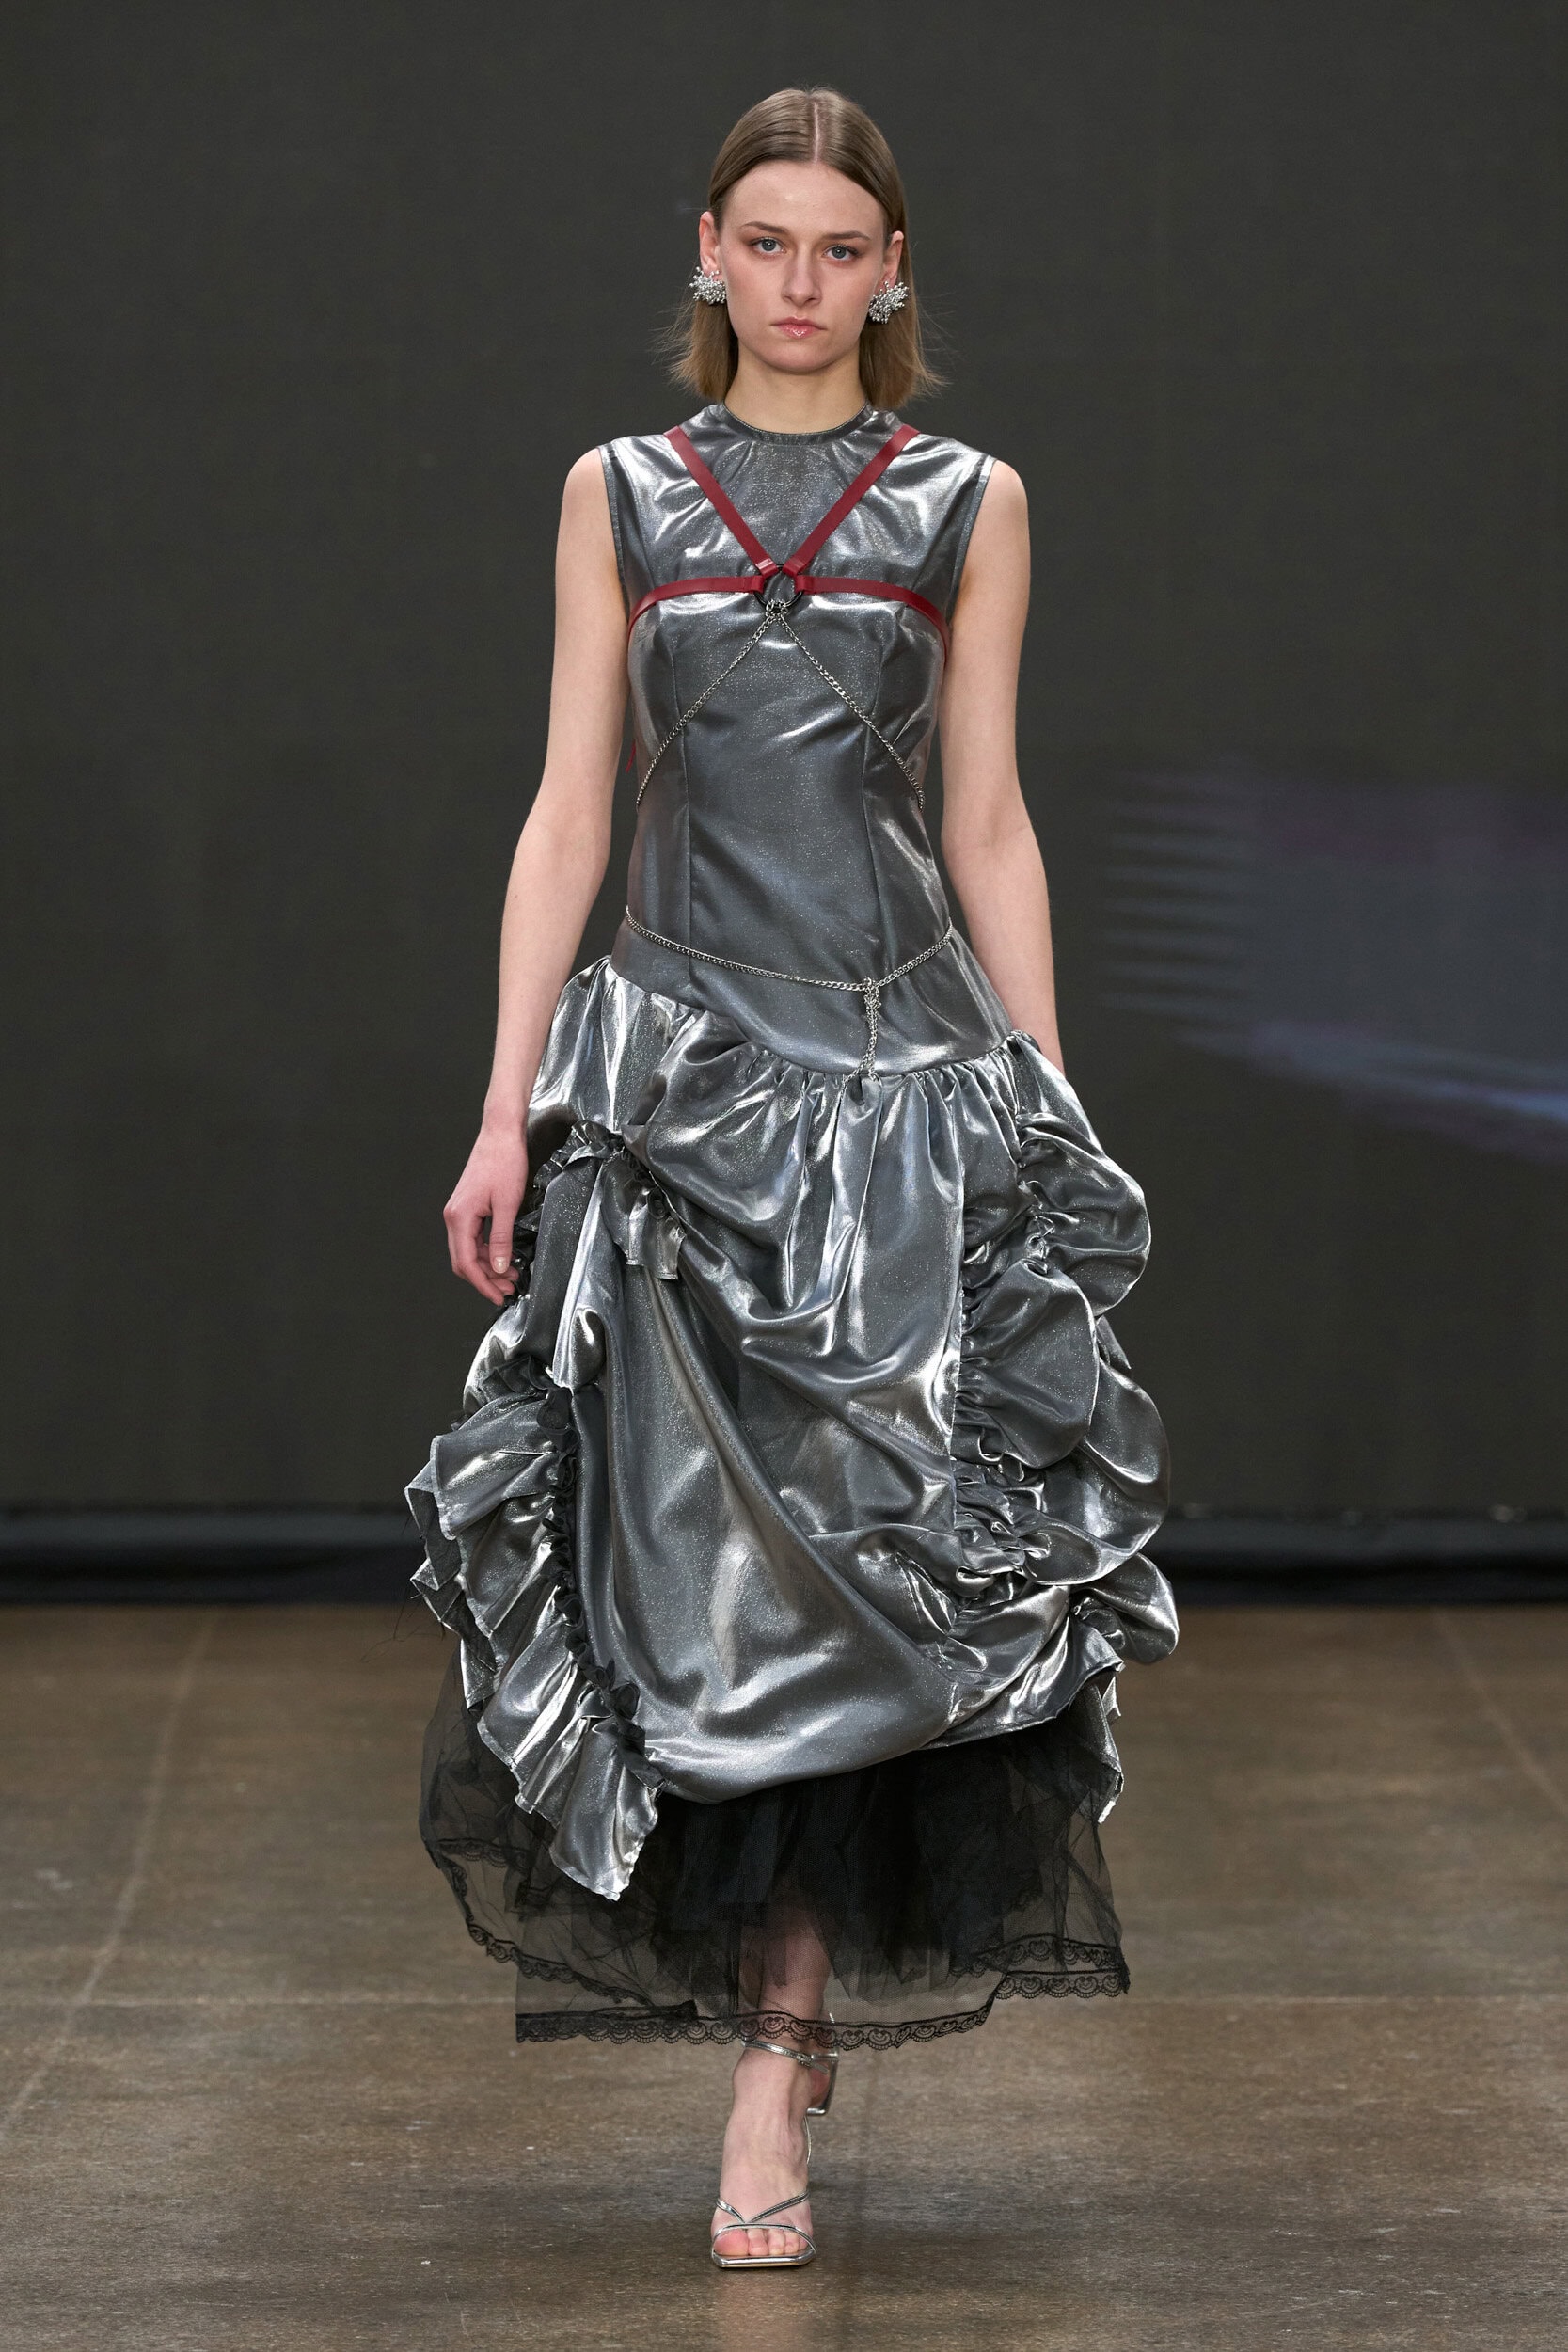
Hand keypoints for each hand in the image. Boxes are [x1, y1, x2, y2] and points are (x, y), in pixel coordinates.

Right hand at [444, 1123, 529, 1304]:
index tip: (498, 1295)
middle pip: (463, 1260)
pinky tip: (503, 1258)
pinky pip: (473, 1238)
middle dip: (484, 1279)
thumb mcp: (507, 1204)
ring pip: (468, 1251)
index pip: (466, 1262)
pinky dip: (487, 1252)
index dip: (482, 1283)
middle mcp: (454, 1216)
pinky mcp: (467, 1208)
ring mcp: (459, 1212)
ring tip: (509, 1276)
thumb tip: (499, 1266)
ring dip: (487, 1267)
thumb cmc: (504, 1162)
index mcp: (459, 1217)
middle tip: (507, 1289)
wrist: (500, 1136)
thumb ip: (501, 1239)